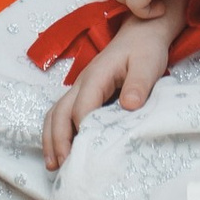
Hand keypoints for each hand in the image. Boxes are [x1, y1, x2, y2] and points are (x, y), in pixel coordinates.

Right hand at [42, 12, 183, 168]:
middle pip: (60, 113)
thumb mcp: (148, 64)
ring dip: (52, 139)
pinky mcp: (83, 95)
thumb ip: (138, 84)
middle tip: (64, 166)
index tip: (88, 151)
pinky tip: (60, 152)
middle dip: (59, 140)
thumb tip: (129, 105)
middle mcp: (81, 83)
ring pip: (55, 115)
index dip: (83, 129)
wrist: (140, 34)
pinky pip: (61, 115)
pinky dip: (56, 134)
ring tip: (53, 166)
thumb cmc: (144, 49)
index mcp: (96, 76)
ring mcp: (79, 89)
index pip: (82, 106)